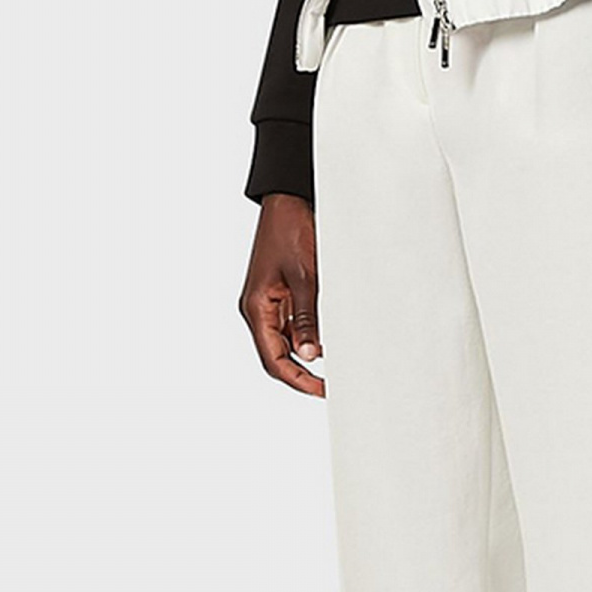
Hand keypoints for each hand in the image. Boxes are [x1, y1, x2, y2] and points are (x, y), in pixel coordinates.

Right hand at [239, 193, 324, 396]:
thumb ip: (306, 317)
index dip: (297, 380)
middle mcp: (258, 309)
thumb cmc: (290, 231)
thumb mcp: (304, 277)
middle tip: (329, 385)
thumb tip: (310, 353)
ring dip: (307, 352)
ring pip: (286, 341)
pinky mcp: (280, 293)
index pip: (273, 359)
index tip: (321, 390)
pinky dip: (309, 332)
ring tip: (335, 360)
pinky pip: (293, 323)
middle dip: (302, 373)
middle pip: (277, 355)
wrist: (288, 201)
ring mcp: (268, 302)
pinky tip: (328, 336)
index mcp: (256, 308)